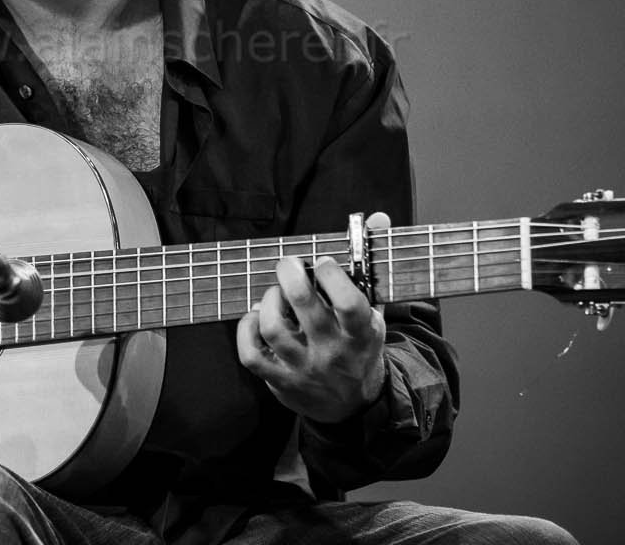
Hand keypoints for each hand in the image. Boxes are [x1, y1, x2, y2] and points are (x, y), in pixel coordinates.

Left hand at [236, 214, 391, 422]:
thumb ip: (372, 264)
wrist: (353, 406)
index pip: (349, 305)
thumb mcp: (374, 311)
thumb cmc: (360, 347)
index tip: (322, 262)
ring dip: (269, 301)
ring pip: (274, 329)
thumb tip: (378, 217)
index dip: (332, 276)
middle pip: (304, 308)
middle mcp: (332, 353)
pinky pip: (251, 355)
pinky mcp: (280, 381)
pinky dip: (246, 329)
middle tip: (288, 264)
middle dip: (291, 276)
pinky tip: (256, 317)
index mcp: (362, 335)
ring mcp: (304, 369)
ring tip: (275, 294)